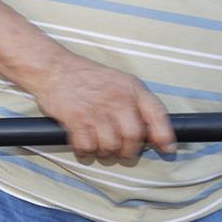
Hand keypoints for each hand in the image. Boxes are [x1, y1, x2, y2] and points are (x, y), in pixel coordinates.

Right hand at [32, 54, 175, 159]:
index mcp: (131, 89)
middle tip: (122, 152)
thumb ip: (135, 102)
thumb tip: (149, 130)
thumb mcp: (119, 81)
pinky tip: (83, 145)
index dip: (164, 135)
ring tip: (100, 147)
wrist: (54, 69)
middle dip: (128, 151)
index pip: (157, 115)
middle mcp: (117, 100)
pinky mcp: (76, 119)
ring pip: (110, 146)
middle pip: (133, 137)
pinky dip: (85, 151)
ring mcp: (96, 111)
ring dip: (105, 152)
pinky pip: (87, 146)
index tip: (167, 149)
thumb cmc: (87, 77)